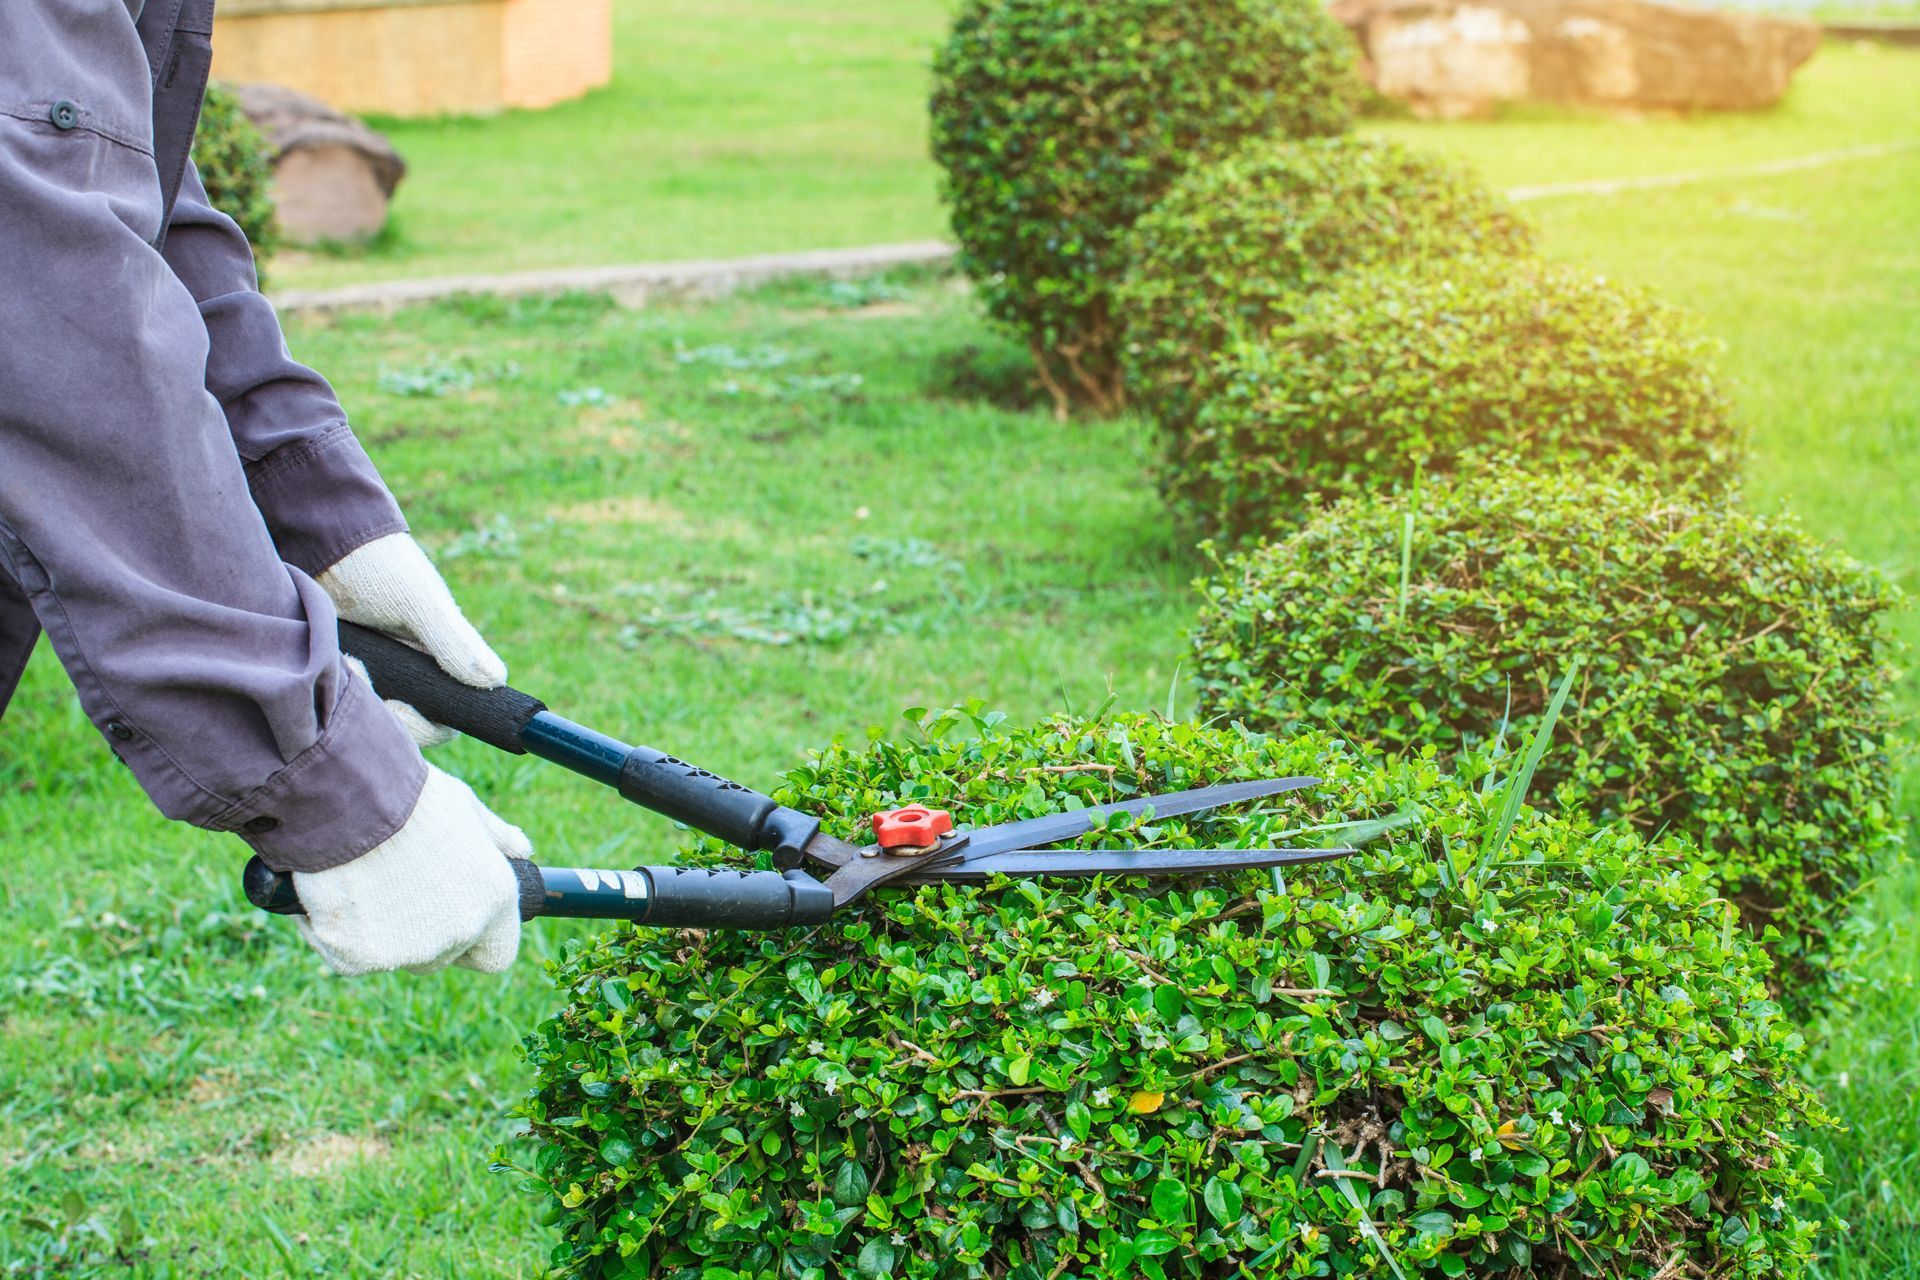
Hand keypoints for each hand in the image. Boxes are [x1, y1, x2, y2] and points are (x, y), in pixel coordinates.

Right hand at [291, 765, 530, 975]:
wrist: (350, 798)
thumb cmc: (412, 797)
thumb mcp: (467, 807)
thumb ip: (499, 837)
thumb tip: (524, 850)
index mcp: (494, 901)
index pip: (497, 955)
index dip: (478, 941)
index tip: (456, 918)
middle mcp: (458, 933)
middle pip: (441, 956)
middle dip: (425, 932)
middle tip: (400, 887)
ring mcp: (407, 950)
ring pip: (397, 956)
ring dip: (385, 933)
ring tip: (368, 883)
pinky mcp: (357, 958)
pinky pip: (351, 956)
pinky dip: (342, 934)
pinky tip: (339, 893)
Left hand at [318, 532, 503, 747]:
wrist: (324, 537)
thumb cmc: (379, 564)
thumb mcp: (420, 602)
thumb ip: (456, 642)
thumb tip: (495, 681)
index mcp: (439, 664)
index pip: (441, 722)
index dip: (422, 725)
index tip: (398, 706)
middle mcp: (407, 676)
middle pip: (399, 725)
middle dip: (378, 706)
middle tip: (358, 670)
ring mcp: (371, 674)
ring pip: (365, 714)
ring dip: (353, 692)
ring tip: (343, 657)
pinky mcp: (336, 669)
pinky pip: (333, 697)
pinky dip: (331, 682)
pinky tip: (327, 655)